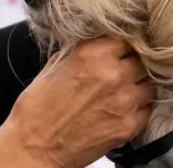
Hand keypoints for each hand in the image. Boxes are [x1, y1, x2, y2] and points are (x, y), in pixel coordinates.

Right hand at [0, 37, 152, 167]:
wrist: (36, 144)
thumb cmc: (38, 105)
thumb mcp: (53, 65)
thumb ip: (79, 51)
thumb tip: (93, 42)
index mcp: (91, 55)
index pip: (124, 38)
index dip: (117, 44)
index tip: (112, 49)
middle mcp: (113, 75)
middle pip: (140, 60)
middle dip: (128, 63)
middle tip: (114, 70)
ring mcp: (125, 102)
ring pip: (148, 84)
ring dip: (136, 84)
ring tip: (117, 90)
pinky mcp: (130, 126)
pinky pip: (146, 108)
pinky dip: (137, 106)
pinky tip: (118, 107)